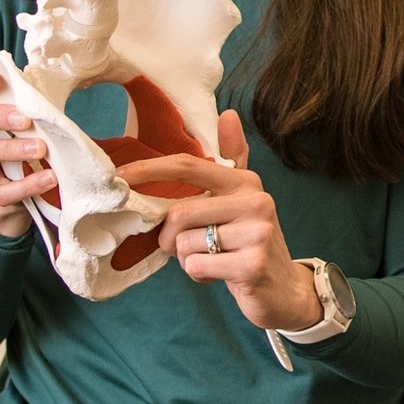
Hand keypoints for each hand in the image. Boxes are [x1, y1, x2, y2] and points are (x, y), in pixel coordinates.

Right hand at [0, 67, 55, 237]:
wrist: (14, 184)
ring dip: (8, 150)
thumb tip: (49, 73)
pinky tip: (49, 177)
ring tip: (41, 149)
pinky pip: (1, 191)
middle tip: (23, 119)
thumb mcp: (18, 112)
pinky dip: (26, 185)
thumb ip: (24, 96)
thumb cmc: (18, 134)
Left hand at [116, 111, 324, 334]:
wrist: (284, 289)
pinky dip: (198, 274)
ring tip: (213, 260)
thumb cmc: (249, 243)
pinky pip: (196, 265)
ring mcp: (257, 233)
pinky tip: (220, 274)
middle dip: (169, 238)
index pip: (187, 166)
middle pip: (179, 212)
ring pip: (184, 243)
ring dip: (186, 258)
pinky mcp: (252, 264)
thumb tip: (228, 113)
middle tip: (184, 249)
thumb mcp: (242, 200)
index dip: (148, 170)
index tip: (119, 177)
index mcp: (245, 182)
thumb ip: (233, 160)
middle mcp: (256, 201)